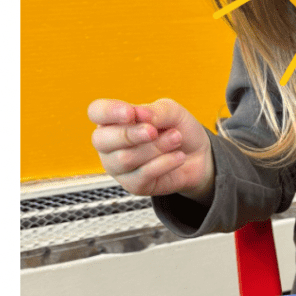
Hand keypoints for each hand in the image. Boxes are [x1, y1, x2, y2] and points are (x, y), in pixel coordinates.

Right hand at [87, 97, 214, 200]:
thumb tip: (139, 114)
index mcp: (113, 120)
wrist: (198, 157)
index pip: (96, 112)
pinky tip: (178, 157)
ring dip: (154, 147)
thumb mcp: (172, 112)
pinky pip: (142, 175)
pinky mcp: (133, 185)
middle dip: (130, 134)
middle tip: (154, 131)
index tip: (130, 113)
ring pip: (125, 158)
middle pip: (102, 140)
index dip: (109, 112)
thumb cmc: (178, 130)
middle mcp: (109, 144)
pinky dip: (164, 163)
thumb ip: (156, 111)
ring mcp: (118, 167)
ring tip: (176, 138)